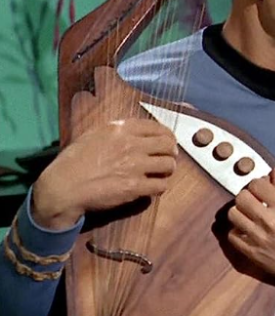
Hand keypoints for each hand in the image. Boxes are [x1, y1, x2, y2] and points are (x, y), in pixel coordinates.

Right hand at [32, 119, 177, 230]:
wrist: (62, 187)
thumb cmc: (73, 161)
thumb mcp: (94, 135)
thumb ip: (118, 131)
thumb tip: (138, 133)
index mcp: (121, 129)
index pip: (158, 127)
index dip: (167, 136)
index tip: (167, 142)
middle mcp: (131, 144)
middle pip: (168, 145)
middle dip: (171, 152)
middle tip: (168, 158)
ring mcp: (135, 166)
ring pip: (169, 165)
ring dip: (168, 170)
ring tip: (162, 173)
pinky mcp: (135, 187)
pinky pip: (161, 185)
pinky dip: (161, 186)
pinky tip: (154, 187)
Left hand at [227, 167, 274, 305]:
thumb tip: (274, 172)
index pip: (257, 184)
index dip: (259, 184)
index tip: (262, 189)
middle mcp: (271, 221)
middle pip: (241, 197)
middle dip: (248, 195)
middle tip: (255, 201)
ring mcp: (260, 238)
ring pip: (233, 215)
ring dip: (241, 211)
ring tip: (250, 215)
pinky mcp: (253, 254)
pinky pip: (232, 236)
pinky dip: (238, 231)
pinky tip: (249, 230)